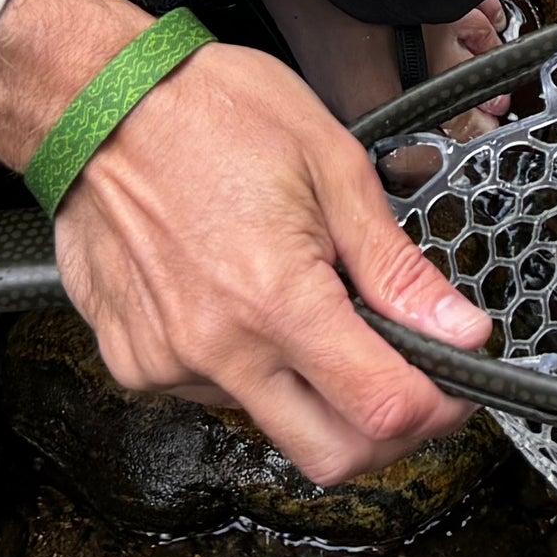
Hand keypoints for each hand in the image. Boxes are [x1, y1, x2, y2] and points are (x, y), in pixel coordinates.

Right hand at [0, 0, 492, 481]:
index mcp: (276, 298)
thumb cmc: (210, 110)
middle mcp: (217, 349)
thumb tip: (461, 331)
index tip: (454, 384)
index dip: (438, 408)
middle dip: (384, 431)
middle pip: (331, 456)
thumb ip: (395, 266)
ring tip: (302, 299)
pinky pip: (212, 393)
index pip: (382, 410)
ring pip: (271, 421)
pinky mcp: (133, 362)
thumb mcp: (331, 164)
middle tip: (401, 373)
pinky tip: (241, 298)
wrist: (95, 101)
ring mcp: (167, 363)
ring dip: (308, 386)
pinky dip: (246, 364)